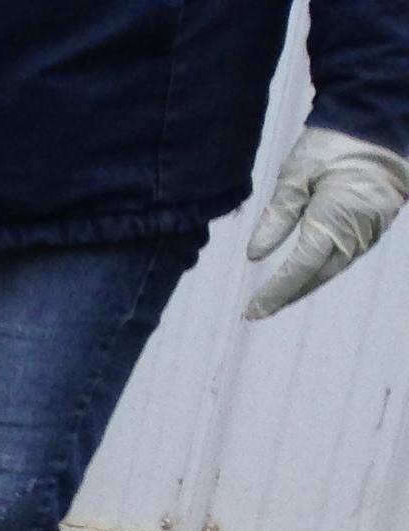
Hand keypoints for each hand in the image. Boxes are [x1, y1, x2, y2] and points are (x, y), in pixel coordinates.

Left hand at [245, 125, 408, 318]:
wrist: (379, 117)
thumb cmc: (333, 142)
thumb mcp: (295, 176)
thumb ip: (276, 218)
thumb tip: (255, 257)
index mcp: (334, 220)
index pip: (298, 270)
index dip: (274, 293)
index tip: (250, 312)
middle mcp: (358, 230)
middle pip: (318, 276)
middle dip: (288, 295)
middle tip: (259, 310)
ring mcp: (374, 226)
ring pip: (335, 267)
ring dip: (307, 283)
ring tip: (279, 295)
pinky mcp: (381, 219)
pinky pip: (350, 252)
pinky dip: (326, 265)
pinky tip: (308, 270)